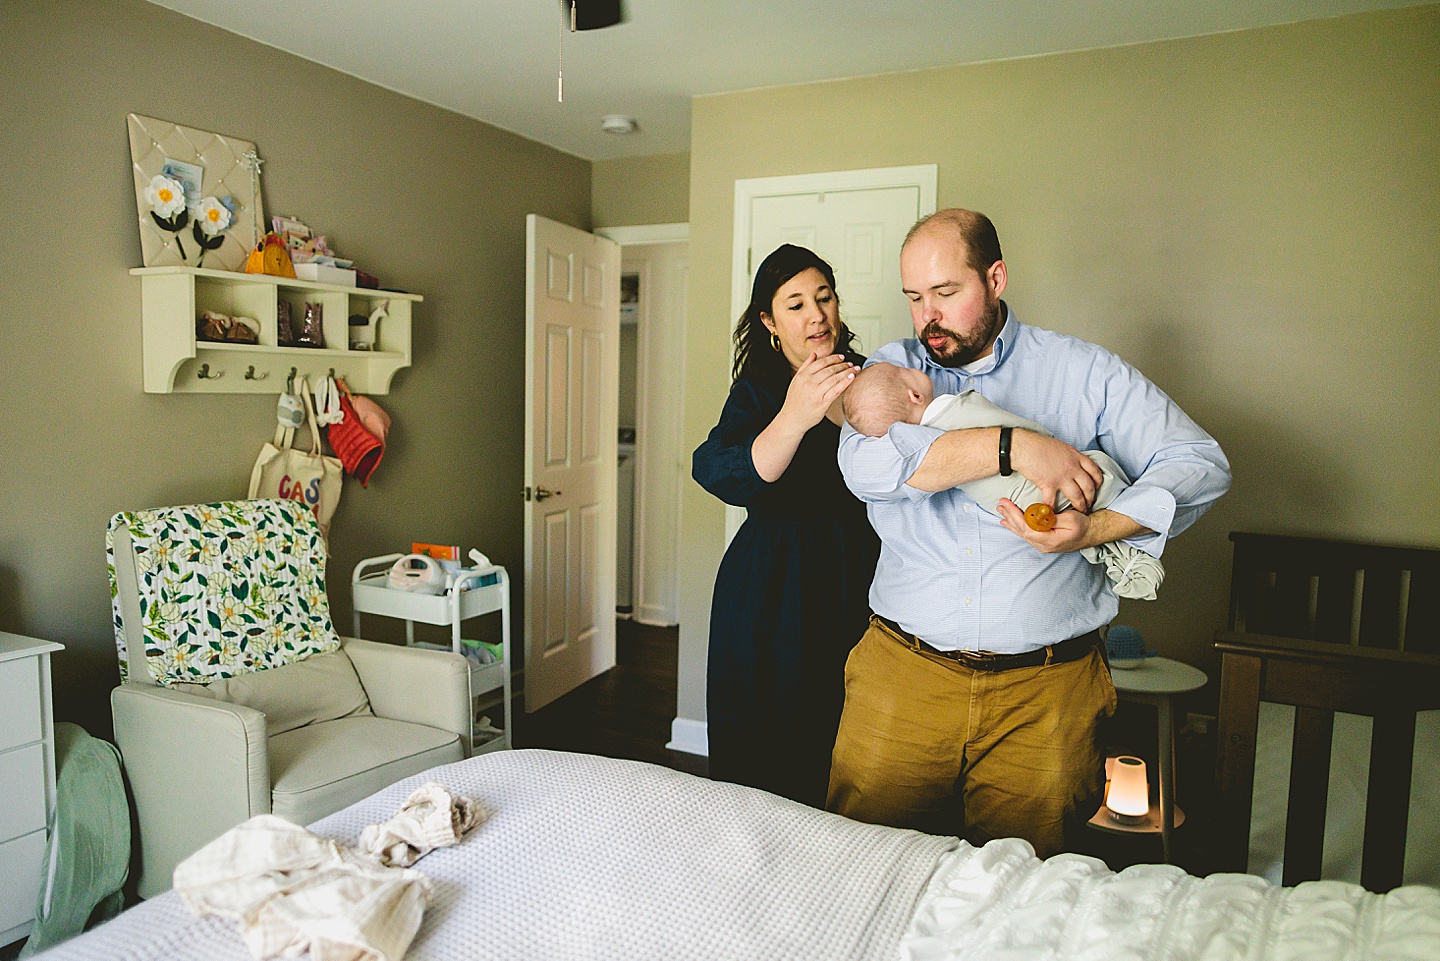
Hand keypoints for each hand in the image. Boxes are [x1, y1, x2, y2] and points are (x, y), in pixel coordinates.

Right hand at [778, 352, 856, 430]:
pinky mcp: (822, 403)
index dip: (833, 358)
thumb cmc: (795, 400)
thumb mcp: (796, 380)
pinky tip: (852, 377)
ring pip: (834, 378)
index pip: (821, 362)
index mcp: (802, 375)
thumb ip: (805, 366)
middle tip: (851, 363)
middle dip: (843, 365)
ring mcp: (816, 393)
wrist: (792, 419)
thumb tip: (814, 354)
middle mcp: (809, 382)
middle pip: (829, 370)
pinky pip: (836, 390)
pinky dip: (845, 382)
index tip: (842, 357)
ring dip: (847, 372)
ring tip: (855, 369)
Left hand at [995, 504, 1150, 554]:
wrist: (1091, 534)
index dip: (1014, 515)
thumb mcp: (1071, 519)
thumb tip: (1037, 514)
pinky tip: (1007, 522)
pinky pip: (1026, 533)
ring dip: (1011, 520)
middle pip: (1020, 530)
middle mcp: (1043, 545)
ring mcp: (1042, 545)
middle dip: (1009, 516)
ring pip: (1021, 533)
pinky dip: (1016, 526)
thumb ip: (1053, 518)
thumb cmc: (1082, 525)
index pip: (1025, 528)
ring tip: (1001, 511)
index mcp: (1049, 540)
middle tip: (1000, 504)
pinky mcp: (1042, 541)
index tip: (1007, 504)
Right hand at [1010, 431, 1102, 513]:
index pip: (1094, 470)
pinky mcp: (1049, 484)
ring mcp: (1062, 477)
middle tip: (1089, 503)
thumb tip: (1071, 462)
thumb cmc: (1038, 444)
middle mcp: (1072, 467)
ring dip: (1080, 505)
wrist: (1024, 447)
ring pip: (1077, 496)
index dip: (1098, 481)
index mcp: (1076, 456)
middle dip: (1091, 497)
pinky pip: (1053, 500)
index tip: (1097, 487)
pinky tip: (1053, 513)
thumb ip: (1069, 456)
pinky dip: (1053, 509)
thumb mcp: (1061, 446)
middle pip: (1088, 486)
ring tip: (1080, 511)